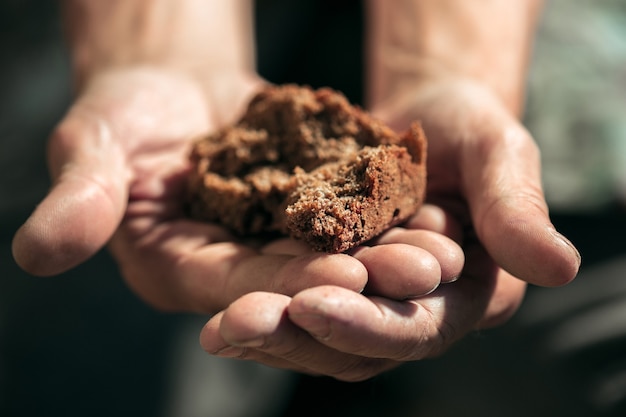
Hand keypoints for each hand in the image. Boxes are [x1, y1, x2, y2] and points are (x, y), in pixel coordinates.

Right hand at [11, 67, 462, 316]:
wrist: (172, 86)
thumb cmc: (122, 113)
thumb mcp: (93, 147)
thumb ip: (80, 198)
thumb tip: (39, 253)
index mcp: (178, 269)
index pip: (237, 287)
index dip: (288, 281)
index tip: (344, 271)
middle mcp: (233, 270)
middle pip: (300, 283)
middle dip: (361, 281)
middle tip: (422, 271)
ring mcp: (275, 245)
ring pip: (339, 259)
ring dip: (390, 256)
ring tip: (444, 248)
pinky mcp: (308, 215)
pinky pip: (355, 221)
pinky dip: (393, 219)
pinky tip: (436, 210)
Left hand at [198, 76, 580, 380]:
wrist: (417, 118)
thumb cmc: (465, 129)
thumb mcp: (497, 153)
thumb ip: (517, 208)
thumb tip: (559, 268)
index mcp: (466, 294)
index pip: (418, 328)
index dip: (368, 323)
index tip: (311, 305)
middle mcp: (414, 311)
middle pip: (358, 345)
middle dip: (300, 338)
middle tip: (240, 327)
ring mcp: (369, 302)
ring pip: (319, 336)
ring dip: (269, 335)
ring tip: (220, 330)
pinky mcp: (329, 283)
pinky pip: (293, 307)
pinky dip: (260, 311)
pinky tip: (217, 314)